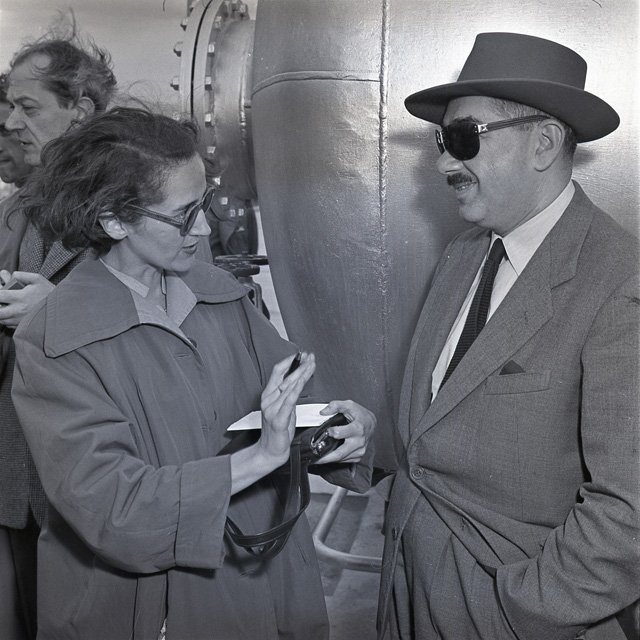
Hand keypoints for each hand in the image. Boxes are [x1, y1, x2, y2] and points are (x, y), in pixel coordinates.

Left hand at [0, 271, 54, 327]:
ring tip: (7, 306)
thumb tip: (11, 275)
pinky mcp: (23, 327)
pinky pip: (8, 325)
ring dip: (1, 313)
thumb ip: (23, 275)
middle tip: (3, 301)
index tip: (2, 291)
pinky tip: (14, 313)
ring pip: (1, 319)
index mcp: (20, 297)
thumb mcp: (38, 279)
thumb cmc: (50, 294)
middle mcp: (18, 310)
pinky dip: (7, 319)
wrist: (62, 310)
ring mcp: (19, 320)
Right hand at [257, 352, 315, 466]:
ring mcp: (272, 409)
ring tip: (311, 364)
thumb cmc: (277, 431)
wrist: (269, 451)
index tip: (301, 354)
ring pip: (289, 386)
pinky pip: (289, 401)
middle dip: (300, 365)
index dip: (289, 361)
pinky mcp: (278, 419)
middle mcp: (269, 399)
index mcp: (268, 395)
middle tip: (310, 355)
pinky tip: (303, 380)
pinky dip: (297, 389)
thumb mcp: (284, 409)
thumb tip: (298, 382)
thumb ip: (289, 396)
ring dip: (302, 374)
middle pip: (285, 376)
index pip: (277, 372)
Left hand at [314, 400, 375, 463]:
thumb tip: (323, 412)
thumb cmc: (360, 414)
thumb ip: (335, 405)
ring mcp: (360, 450)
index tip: (322, 432)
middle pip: (339, 453)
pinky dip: (336, 459)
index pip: (338, 433)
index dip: (328, 432)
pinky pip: (345, 461)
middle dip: (324, 457)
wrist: (372, 424)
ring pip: (341, 459)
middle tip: (314, 458)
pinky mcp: (359, 456)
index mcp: (357, 428)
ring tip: (318, 457)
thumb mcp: (349, 405)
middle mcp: (359, 441)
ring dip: (329, 459)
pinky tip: (330, 456)